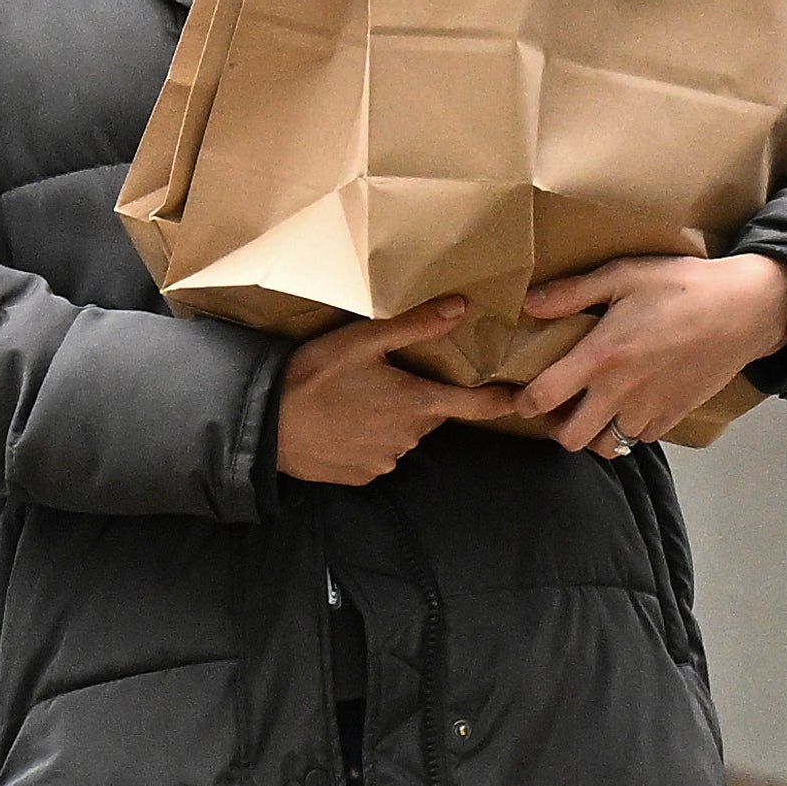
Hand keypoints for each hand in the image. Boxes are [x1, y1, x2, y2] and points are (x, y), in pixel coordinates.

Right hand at [275, 297, 525, 487]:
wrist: (266, 427)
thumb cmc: (313, 377)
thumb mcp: (361, 341)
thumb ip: (413, 326)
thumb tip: (461, 308)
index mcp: (415, 404)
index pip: (474, 406)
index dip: (499, 401)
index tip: (520, 400)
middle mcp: (409, 438)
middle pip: (431, 414)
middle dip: (418, 397)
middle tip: (386, 378)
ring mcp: (386, 461)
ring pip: (404, 435)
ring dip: (391, 419)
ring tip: (355, 401)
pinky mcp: (362, 476)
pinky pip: (378, 454)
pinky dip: (368, 440)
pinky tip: (342, 425)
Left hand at [511, 253, 786, 459]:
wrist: (745, 309)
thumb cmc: (684, 286)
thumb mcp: (625, 274)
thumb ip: (573, 293)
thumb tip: (530, 304)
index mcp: (602, 356)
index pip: (544, 397)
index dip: (524, 402)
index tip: (522, 394)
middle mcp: (621, 391)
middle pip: (571, 438)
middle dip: (558, 427)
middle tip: (560, 406)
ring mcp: (650, 408)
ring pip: (607, 444)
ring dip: (596, 430)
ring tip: (596, 406)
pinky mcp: (675, 415)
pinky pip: (641, 437)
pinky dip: (631, 427)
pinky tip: (632, 402)